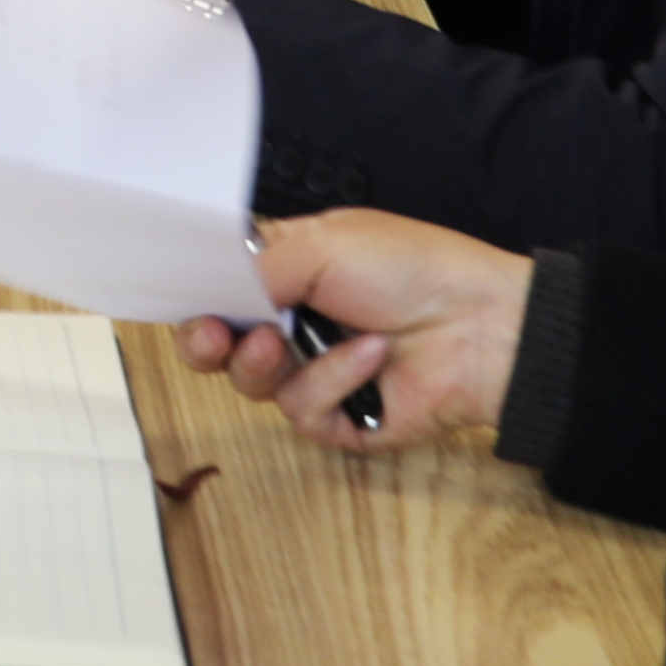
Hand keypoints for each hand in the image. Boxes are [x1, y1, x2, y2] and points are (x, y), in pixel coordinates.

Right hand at [173, 210, 538, 451]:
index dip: (194, 298)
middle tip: (213, 337)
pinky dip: (333, 380)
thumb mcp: (325, 244)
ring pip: (252, 384)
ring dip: (270, 361)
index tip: (181, 299)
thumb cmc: (412, 269)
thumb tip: (213, 297)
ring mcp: (316, 375)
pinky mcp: (341, 421)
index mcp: (286, 274)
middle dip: (205, 344)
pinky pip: (304, 412)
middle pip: (220, 347)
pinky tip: (371, 357)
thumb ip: (257, 268)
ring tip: (292, 341)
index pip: (219, 290)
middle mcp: (294, 325)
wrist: (484, 325)